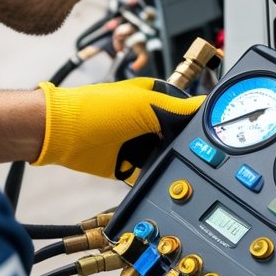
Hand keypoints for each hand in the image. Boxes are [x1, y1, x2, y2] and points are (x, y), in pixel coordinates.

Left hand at [32, 78, 203, 180]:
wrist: (63, 134)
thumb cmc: (95, 109)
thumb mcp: (143, 104)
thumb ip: (176, 109)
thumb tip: (204, 108)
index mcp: (155, 99)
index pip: (187, 111)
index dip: (199, 121)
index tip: (212, 134)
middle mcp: (148, 121)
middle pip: (179, 137)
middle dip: (185, 146)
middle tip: (196, 154)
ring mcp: (138, 142)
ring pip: (166, 156)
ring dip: (170, 162)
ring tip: (177, 166)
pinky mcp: (127, 163)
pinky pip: (148, 172)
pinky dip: (153, 176)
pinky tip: (159, 177)